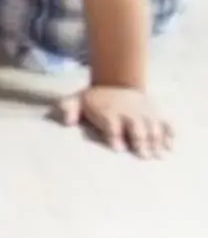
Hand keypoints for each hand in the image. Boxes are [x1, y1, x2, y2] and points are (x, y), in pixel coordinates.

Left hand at [54, 83, 175, 158]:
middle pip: (136, 128)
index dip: (114, 136)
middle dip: (140, 141)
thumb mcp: (77, 99)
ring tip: (159, 156)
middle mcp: (129, 113)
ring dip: (157, 141)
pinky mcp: (156, 114)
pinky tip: (171, 147)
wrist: (117, 81)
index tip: (118, 149)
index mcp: (109, 112)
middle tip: (143, 156)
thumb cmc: (95, 99)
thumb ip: (68, 108)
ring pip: (153, 127)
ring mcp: (145, 113)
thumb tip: (66, 121)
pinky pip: (166, 124)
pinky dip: (170, 134)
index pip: (112, 125)